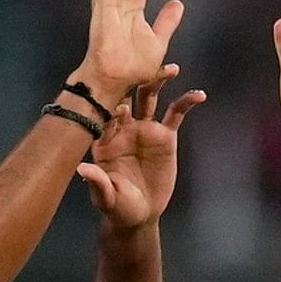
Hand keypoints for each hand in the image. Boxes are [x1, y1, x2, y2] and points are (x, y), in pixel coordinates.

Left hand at [74, 77, 205, 228]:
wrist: (139, 214)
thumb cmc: (117, 206)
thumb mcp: (106, 197)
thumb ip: (97, 182)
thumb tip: (82, 169)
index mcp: (104, 138)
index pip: (106, 115)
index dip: (112, 107)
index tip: (121, 107)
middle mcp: (123, 127)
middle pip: (127, 97)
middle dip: (134, 81)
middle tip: (143, 67)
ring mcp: (144, 129)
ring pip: (150, 98)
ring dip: (158, 81)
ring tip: (171, 69)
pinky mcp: (165, 136)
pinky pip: (176, 114)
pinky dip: (186, 103)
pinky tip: (199, 95)